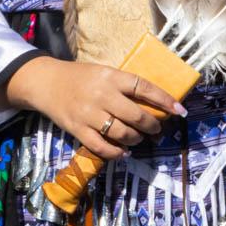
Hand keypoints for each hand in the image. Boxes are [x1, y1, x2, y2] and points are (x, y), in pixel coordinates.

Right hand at [6, 56, 184, 159]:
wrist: (46, 83)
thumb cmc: (80, 77)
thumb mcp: (104, 72)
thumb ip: (124, 86)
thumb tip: (154, 103)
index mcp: (111, 76)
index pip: (144, 88)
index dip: (165, 100)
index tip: (180, 110)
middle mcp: (102, 95)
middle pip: (137, 116)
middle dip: (152, 125)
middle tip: (156, 129)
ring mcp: (89, 114)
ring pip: (122, 134)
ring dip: (136, 140)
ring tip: (138, 138)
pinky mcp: (78, 129)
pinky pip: (102, 147)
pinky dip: (116, 153)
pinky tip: (123, 152)